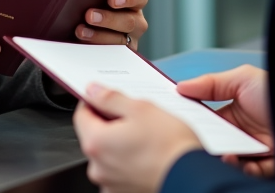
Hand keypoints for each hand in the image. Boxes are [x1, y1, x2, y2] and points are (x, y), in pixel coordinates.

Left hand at [74, 83, 203, 192]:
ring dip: (122, 143)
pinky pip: (120, 170)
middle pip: (96, 135)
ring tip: (148, 139)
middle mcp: (97, 168)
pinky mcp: (124, 192)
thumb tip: (92, 91)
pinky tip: (149, 155)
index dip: (95, 101)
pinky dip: (130, 162)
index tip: (109, 97)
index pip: (82, 114)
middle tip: (137, 118)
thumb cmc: (171, 146)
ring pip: (109, 154)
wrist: (192, 179)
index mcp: (96, 143)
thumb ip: (111, 98)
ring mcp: (110, 184)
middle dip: (112, 123)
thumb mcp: (141, 108)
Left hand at [76, 0, 147, 51]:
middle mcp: (136, 19)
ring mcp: (130, 39)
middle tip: (89, 15)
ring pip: (121, 40)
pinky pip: (112, 55)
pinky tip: (81, 42)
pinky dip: (96, 48)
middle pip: (130, 21)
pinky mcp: (120, 55)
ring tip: (80, 31)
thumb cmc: (91, 1)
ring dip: (99, 35)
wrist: (82, 22)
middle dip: (109, 19)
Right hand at [177, 65, 274, 177]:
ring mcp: (253, 151)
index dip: (191, 121)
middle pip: (214, 142)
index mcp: (233, 113)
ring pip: (228, 159)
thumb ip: (211, 83)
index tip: (175, 120)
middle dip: (204, 142)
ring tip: (218, 151)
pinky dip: (240, 168)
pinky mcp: (267, 167)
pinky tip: (234, 158)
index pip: (205, 121)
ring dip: (220, 156)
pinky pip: (247, 172)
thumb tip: (181, 87)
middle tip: (194, 139)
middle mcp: (241, 133)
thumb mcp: (243, 78)